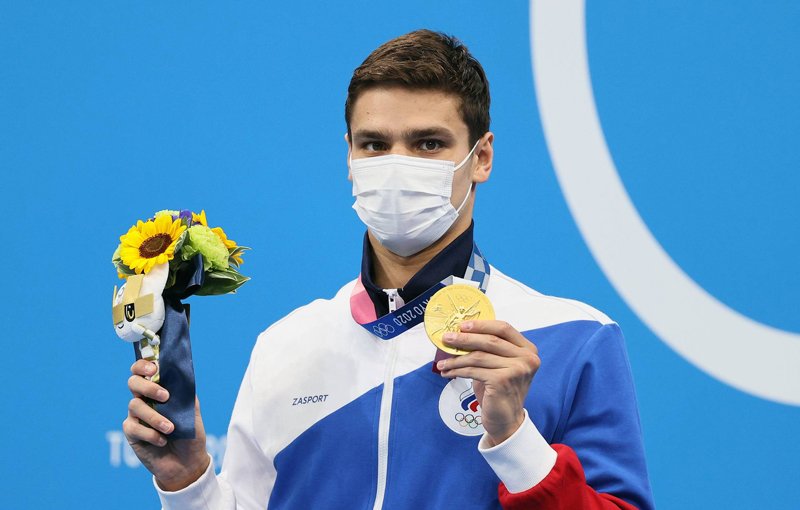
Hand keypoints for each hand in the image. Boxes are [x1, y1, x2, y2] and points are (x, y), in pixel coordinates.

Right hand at [123, 359, 209, 490]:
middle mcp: (145, 399)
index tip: (154, 368)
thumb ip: (186, 393)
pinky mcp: (131, 433)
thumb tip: (181, 375)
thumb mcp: (192, 411)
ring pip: (134, 405)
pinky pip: (134, 427)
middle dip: (148, 387)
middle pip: (133, 382)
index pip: (144, 370)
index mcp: (159, 390)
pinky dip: (150, 433)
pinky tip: (162, 441)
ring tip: (171, 428)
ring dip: (154, 417)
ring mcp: (136, 416)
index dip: (144, 365)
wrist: (187, 463)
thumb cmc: (190, 434)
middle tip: (165, 396)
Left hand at [437, 320, 539, 446]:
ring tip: (442, 362)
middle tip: (446, 338)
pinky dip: (457, 371)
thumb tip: (461, 333)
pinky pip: (473, 370)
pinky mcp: (502, 381)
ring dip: (456, 358)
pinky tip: (447, 373)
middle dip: (464, 339)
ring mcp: (517, 370)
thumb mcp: (499, 365)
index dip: (482, 324)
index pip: (504, 328)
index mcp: (528, 350)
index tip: (462, 325)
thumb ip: (489, 349)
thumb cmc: (500, 391)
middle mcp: (527, 358)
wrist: (506, 421)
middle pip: (489, 340)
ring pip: (478, 356)